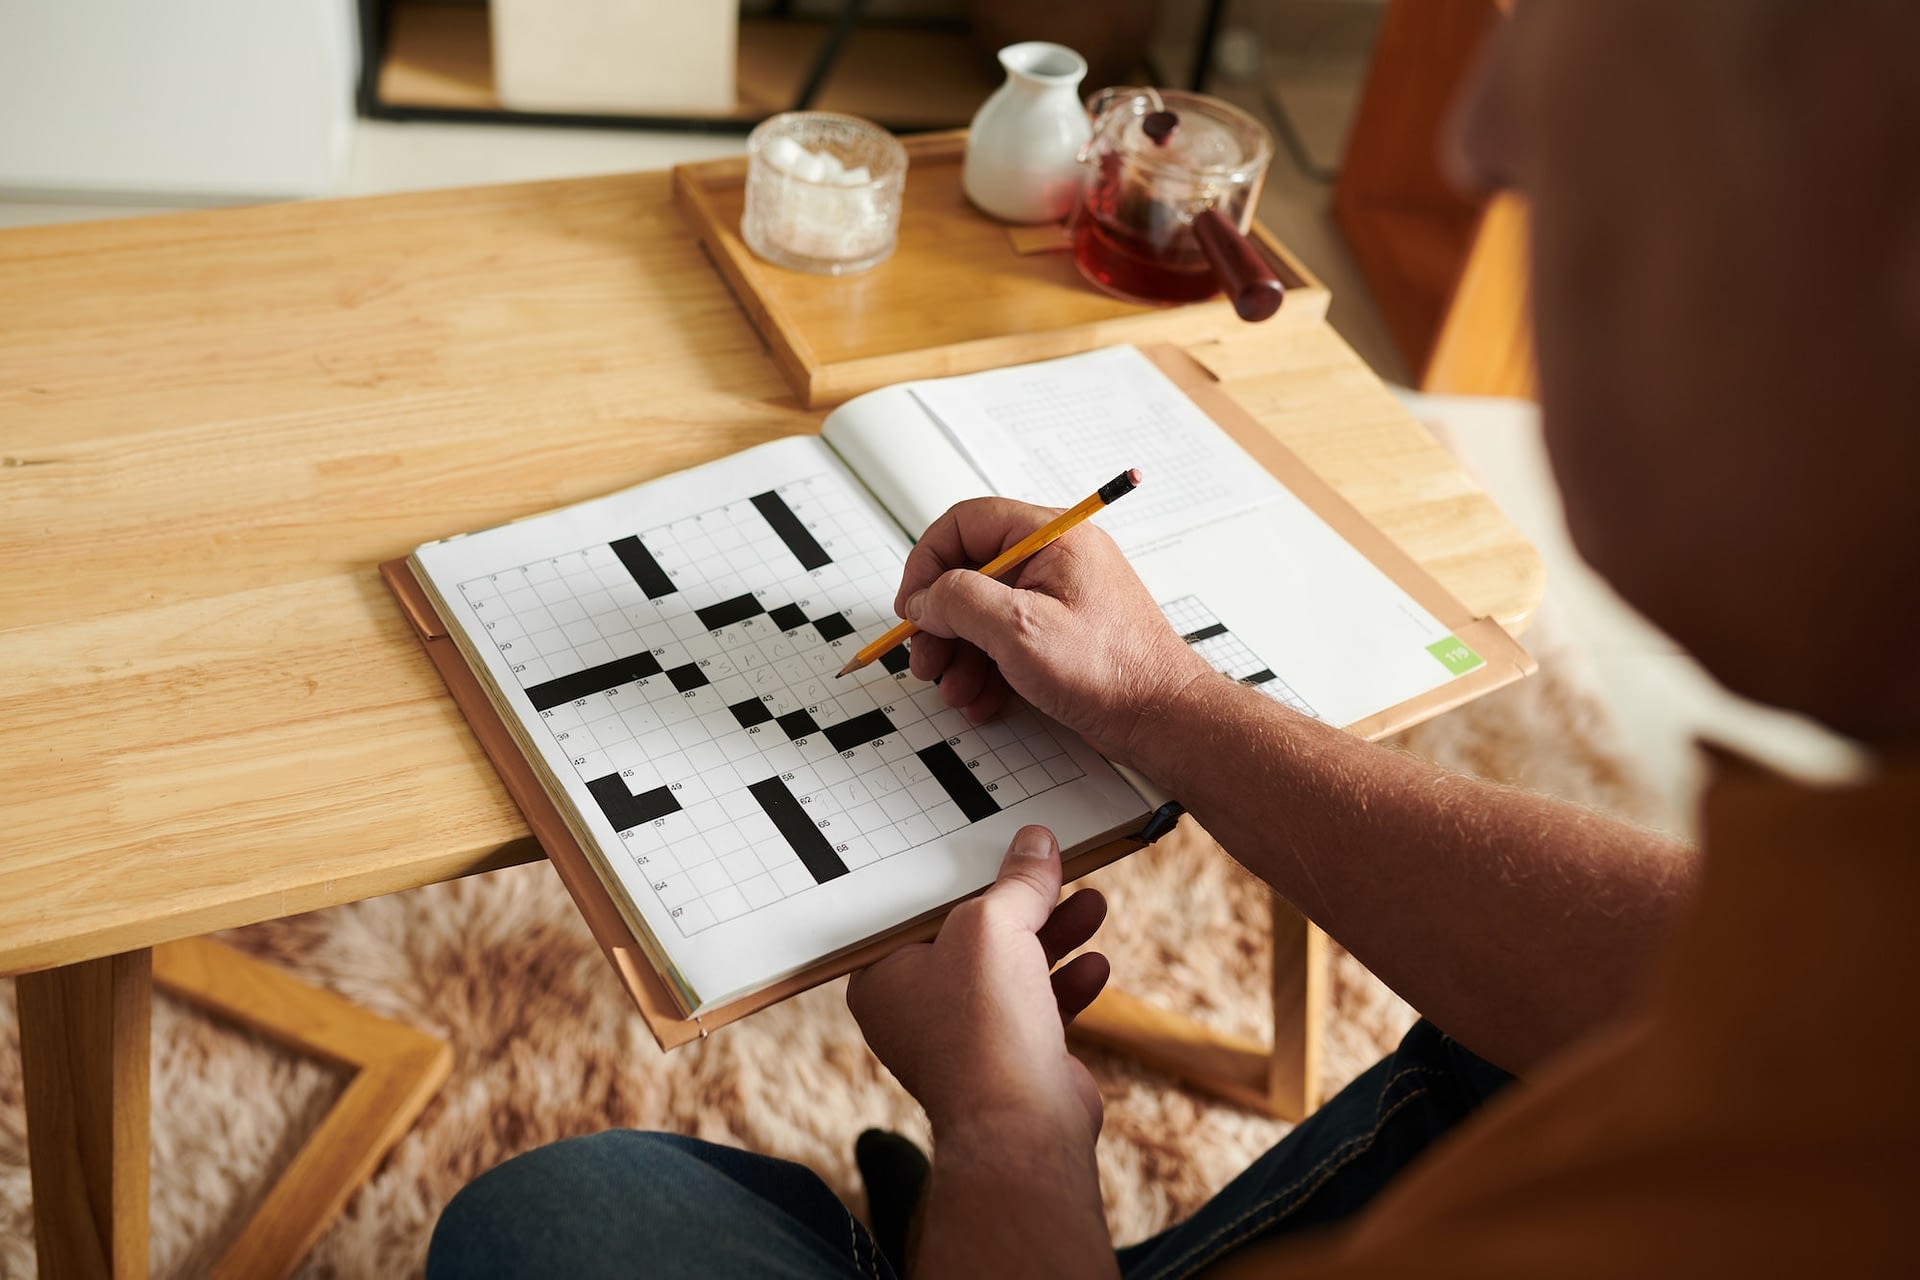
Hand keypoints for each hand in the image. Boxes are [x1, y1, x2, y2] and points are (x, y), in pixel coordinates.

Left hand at [847, 825, 1109, 1143]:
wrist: (1022, 1124)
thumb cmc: (982, 1026)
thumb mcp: (994, 926)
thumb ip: (1018, 882)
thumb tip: (1036, 842)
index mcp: (886, 976)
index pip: (922, 909)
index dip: (963, 876)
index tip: (999, 849)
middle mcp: (919, 1008)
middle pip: (976, 936)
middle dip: (1026, 904)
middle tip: (1058, 873)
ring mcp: (966, 1037)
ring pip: (1014, 969)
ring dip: (1057, 936)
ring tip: (1094, 904)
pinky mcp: (1009, 1059)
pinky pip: (1039, 1007)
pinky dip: (1068, 983)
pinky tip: (1096, 965)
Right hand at [895, 497, 1215, 766]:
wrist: (1163, 719)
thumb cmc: (1112, 671)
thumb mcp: (1019, 629)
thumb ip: (960, 600)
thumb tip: (926, 595)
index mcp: (1051, 536)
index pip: (966, 523)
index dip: (928, 561)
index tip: (912, 604)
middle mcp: (1055, 559)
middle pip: (971, 572)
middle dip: (941, 620)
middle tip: (926, 658)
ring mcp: (1059, 598)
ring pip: (985, 613)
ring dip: (960, 653)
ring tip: (954, 689)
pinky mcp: (1062, 634)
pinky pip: (1008, 640)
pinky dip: (987, 669)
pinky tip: (982, 698)